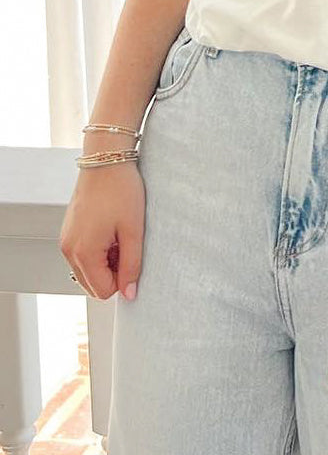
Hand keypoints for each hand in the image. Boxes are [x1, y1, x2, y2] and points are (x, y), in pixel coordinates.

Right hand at [60, 165, 144, 300]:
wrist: (106, 161)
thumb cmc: (120, 190)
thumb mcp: (134, 231)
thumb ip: (132, 265)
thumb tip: (130, 293)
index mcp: (83, 252)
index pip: (103, 291)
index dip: (123, 280)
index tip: (133, 258)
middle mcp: (69, 250)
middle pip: (92, 284)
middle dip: (112, 273)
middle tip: (126, 246)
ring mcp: (66, 240)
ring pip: (87, 271)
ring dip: (106, 262)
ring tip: (118, 236)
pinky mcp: (69, 231)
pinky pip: (83, 255)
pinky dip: (98, 250)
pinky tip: (110, 230)